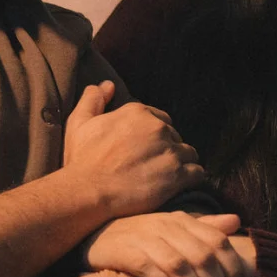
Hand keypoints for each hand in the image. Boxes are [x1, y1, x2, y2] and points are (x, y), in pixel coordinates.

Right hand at [63, 82, 203, 217]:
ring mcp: (170, 151)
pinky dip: (191, 178)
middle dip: (166, 148)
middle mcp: (158, 128)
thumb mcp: (79, 123)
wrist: (89, 192)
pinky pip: (197, 172)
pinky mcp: (178, 175)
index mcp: (137, 112)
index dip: (152, 135)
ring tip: (166, 177)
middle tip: (152, 165)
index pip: (159, 119)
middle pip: (174, 135)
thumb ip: (93, 99)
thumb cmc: (82, 160)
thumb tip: (108, 84)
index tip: (143, 149)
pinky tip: (178, 186)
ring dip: (181, 163)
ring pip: (188, 153)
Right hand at [84, 210, 255, 276]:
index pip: (217, 241)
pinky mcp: (125, 252)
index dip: (230, 267)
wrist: (99, 234)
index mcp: (181, 219)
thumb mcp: (175, 227)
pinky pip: (151, 271)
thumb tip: (236, 221)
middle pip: (202, 256)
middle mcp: (165, 226)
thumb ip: (205, 226)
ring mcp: (144, 238)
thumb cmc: (142, 235)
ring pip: (179, 266)